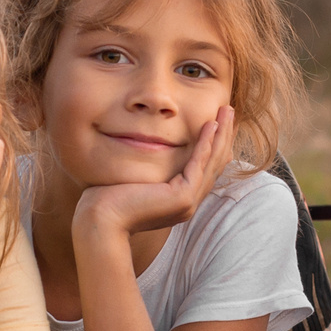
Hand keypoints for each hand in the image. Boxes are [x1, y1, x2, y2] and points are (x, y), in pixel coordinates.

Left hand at [71, 106, 236, 242]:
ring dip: (221, 134)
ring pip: (212, 162)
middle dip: (224, 135)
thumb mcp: (136, 179)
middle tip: (229, 110)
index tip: (218, 122)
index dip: (214, 144)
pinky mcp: (183, 197)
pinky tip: (211, 124)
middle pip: (215, 164)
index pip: (205, 168)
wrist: (101, 220)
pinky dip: (206, 143)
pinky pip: (199, 164)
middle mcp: (189, 203)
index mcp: (180, 201)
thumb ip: (149, 168)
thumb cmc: (108, 200)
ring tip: (227, 110)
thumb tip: (145, 147)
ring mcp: (189, 202)